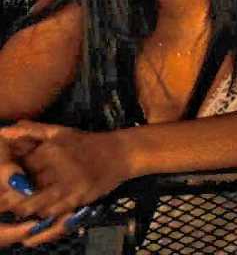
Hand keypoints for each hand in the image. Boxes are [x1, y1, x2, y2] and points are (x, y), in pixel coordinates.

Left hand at [0, 122, 126, 224]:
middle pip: (22, 190)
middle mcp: (58, 166)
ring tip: (26, 207)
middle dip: (13, 197)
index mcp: (49, 150)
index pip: (16, 170)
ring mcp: (69, 183)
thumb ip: (32, 131)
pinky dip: (46, 212)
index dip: (8, 179)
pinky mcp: (79, 196)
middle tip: (10, 200)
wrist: (120, 153)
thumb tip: (4, 130)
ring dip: (28, 208)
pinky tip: (46, 208)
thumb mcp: (60, 132)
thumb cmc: (87, 143)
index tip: (6, 183)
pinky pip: (54, 211)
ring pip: (36, 204)